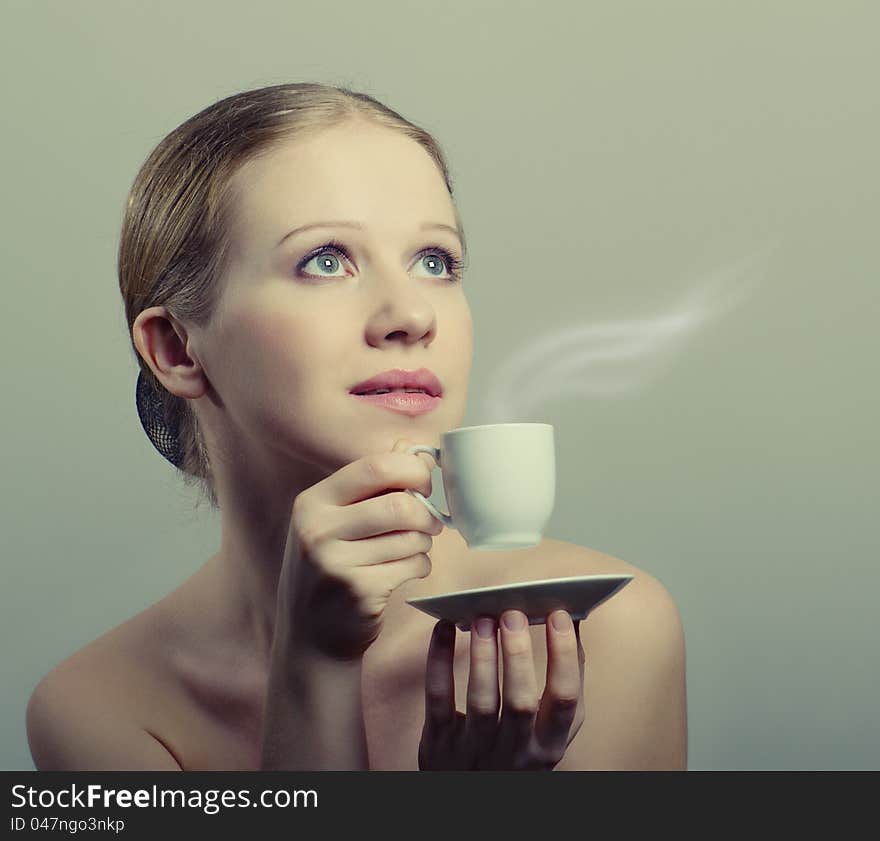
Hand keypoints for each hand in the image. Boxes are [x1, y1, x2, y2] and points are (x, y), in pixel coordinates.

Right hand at [278, 438, 441, 659]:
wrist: (309, 637)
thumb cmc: (331, 568)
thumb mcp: (334, 522)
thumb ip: (370, 487)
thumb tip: (414, 451)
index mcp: (313, 502)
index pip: (375, 466)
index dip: (412, 470)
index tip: (424, 482)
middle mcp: (318, 530)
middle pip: (400, 504)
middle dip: (426, 513)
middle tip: (430, 523)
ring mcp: (336, 564)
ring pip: (411, 537)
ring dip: (423, 543)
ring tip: (411, 549)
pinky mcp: (359, 592)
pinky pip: (412, 566)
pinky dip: (420, 566)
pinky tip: (407, 570)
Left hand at [418, 609, 585, 769]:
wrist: (471, 795)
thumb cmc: (517, 749)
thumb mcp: (550, 731)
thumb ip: (565, 684)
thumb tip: (570, 623)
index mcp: (550, 742)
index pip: (565, 699)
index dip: (564, 655)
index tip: (559, 615)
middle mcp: (516, 749)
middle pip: (520, 701)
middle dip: (518, 654)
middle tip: (513, 613)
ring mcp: (476, 747)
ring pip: (481, 700)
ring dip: (483, 656)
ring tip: (482, 618)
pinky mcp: (440, 741)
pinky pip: (439, 697)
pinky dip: (439, 660)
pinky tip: (443, 629)